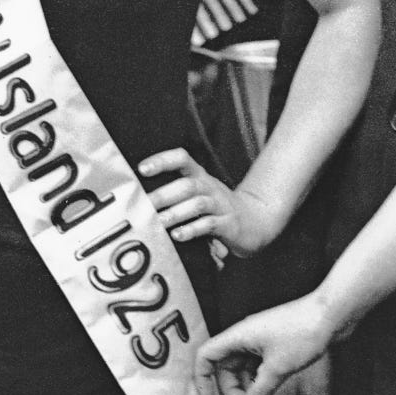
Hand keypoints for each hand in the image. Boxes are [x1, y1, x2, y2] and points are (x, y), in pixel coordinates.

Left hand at [140, 147, 284, 252]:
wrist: (257, 221)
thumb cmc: (217, 210)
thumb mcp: (198, 196)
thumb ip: (174, 197)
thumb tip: (138, 204)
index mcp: (200, 177)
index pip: (182, 159)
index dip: (162, 160)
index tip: (142, 168)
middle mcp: (210, 187)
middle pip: (187, 184)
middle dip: (163, 195)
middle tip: (143, 205)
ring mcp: (221, 206)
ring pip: (197, 204)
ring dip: (175, 213)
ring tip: (158, 222)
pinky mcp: (229, 225)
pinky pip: (209, 225)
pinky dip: (192, 230)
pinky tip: (178, 235)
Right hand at [199, 294, 340, 394]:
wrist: (332, 314)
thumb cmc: (304, 330)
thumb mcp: (278, 368)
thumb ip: (259, 393)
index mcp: (239, 336)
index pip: (206, 356)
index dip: (202, 379)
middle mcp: (245, 336)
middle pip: (225, 367)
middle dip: (233, 389)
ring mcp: (260, 340)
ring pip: (243, 369)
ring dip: (248, 387)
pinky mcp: (274, 344)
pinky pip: (258, 366)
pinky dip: (261, 380)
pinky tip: (272, 389)